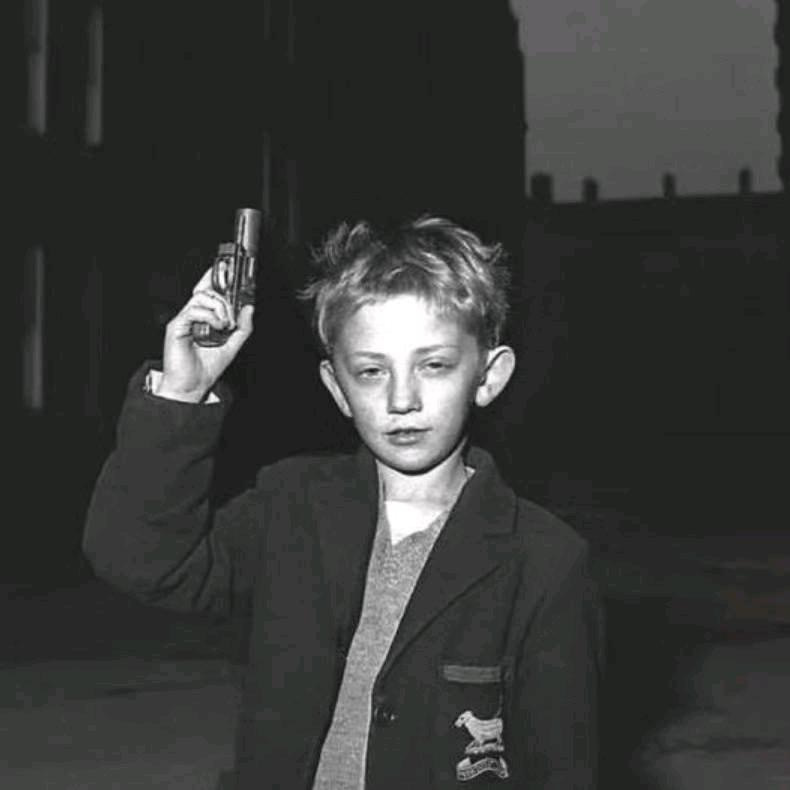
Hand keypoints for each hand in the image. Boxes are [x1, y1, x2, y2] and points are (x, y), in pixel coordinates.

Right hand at [157, 268, 254, 401]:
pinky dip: (209, 316)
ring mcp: (185, 319)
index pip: (210, 290)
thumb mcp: (233, 346)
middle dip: (225, 297)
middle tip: (232, 316)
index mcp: (205, 317)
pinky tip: (217, 327)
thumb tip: (249, 308)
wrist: (193, 386)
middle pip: (207, 290)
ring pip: (202, 297)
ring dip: (220, 308)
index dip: (218, 277)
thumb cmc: (206, 367)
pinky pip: (194, 310)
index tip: (230, 268)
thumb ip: (243, 327)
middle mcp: (194, 315)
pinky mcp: (177, 326)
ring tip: (225, 325)